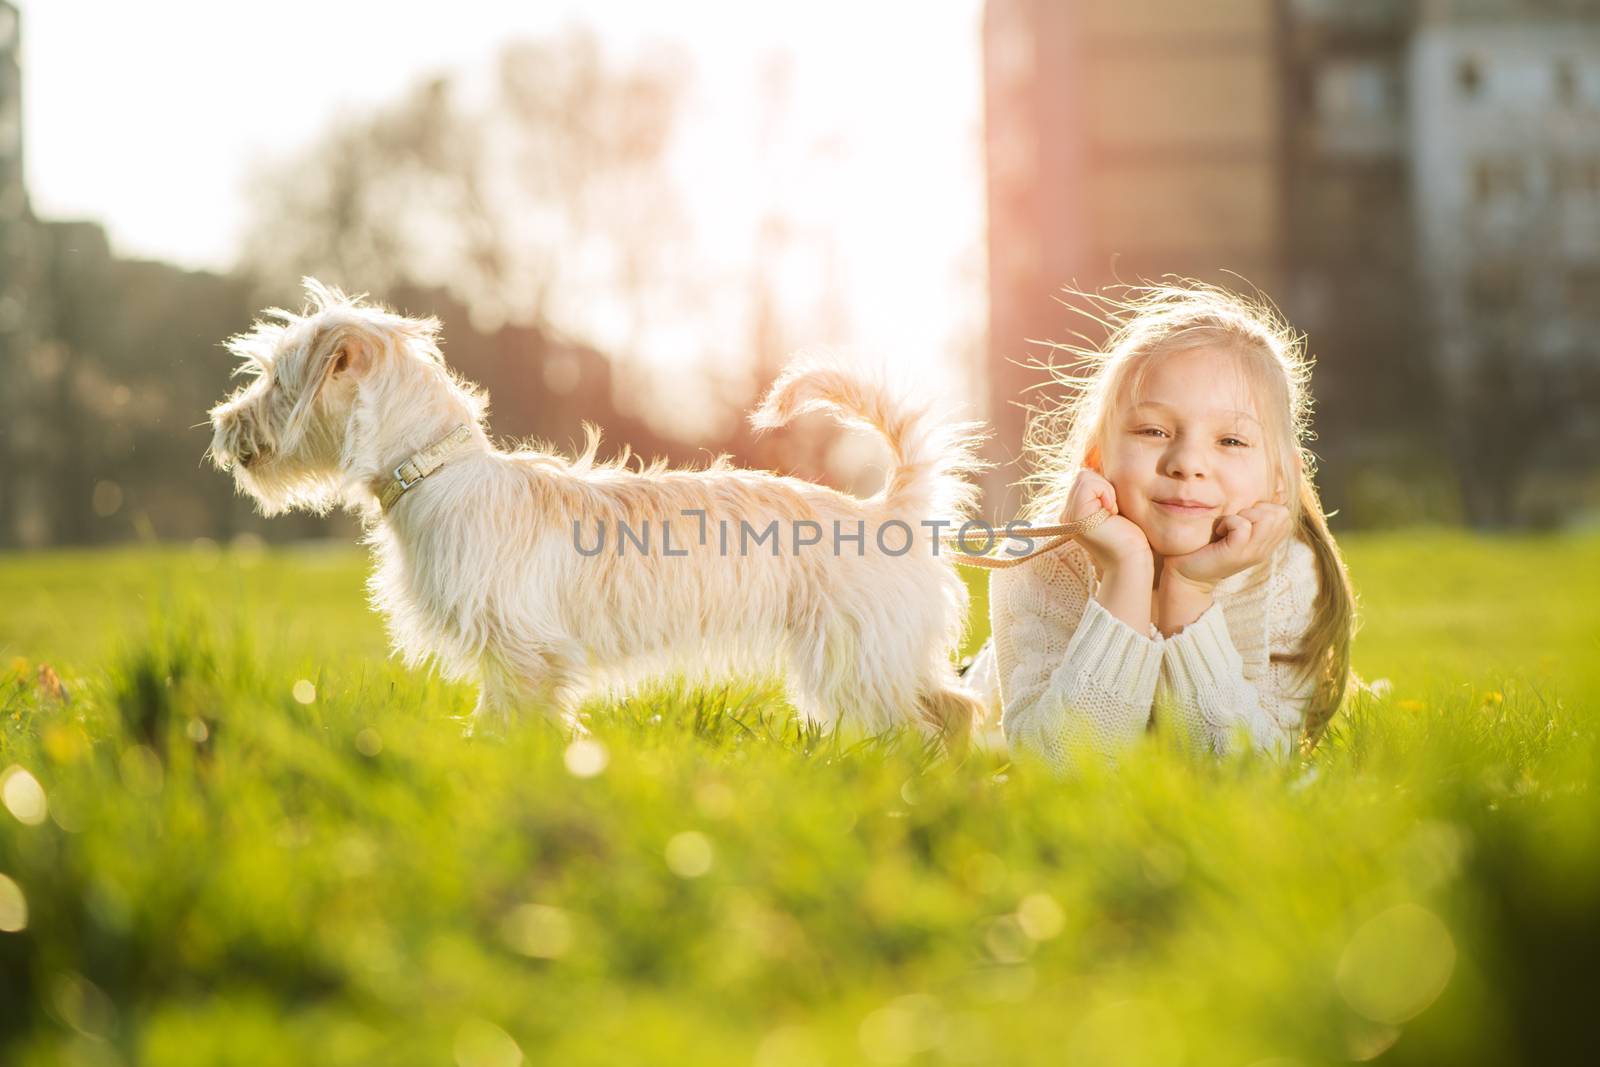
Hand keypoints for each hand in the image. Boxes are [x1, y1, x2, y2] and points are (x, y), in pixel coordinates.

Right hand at [1062, 468, 1151, 576]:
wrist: (1132, 558)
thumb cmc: (1129, 535)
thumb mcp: (1111, 506)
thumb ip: (1101, 491)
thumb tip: (1096, 467)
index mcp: (1074, 512)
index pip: (1085, 478)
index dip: (1104, 486)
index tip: (1114, 511)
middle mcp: (1066, 514)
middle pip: (1083, 475)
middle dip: (1105, 487)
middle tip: (1114, 512)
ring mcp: (1068, 515)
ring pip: (1084, 476)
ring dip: (1106, 490)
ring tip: (1112, 513)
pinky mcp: (1074, 515)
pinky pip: (1088, 483)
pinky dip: (1106, 492)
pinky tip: (1111, 513)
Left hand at [1163, 501, 1292, 592]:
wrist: (1187, 575)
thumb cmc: (1207, 548)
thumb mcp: (1233, 532)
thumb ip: (1248, 519)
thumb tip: (1255, 494)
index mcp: (1267, 544)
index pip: (1286, 515)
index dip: (1267, 506)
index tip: (1245, 515)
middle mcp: (1264, 549)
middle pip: (1282, 513)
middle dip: (1258, 507)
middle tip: (1237, 518)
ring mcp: (1252, 553)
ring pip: (1266, 518)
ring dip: (1245, 513)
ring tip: (1229, 524)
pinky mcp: (1235, 553)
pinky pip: (1243, 526)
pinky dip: (1229, 521)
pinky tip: (1219, 531)